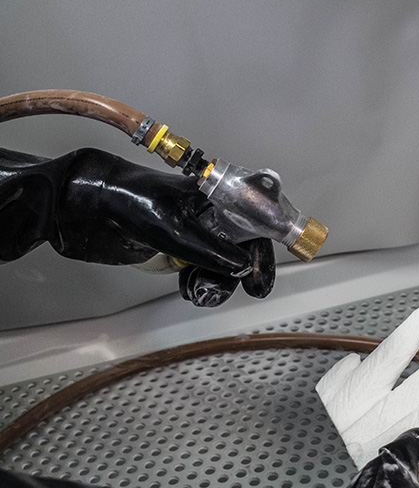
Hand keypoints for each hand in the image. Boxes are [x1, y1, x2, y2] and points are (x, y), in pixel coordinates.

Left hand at [0, 147, 275, 306]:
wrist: (85, 205)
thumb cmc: (128, 201)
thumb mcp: (172, 229)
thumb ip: (210, 250)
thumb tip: (242, 266)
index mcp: (216, 195)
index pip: (255, 219)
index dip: (265, 246)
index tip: (263, 274)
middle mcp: (211, 211)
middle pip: (244, 243)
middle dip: (244, 269)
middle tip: (249, 289)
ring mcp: (196, 229)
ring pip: (223, 259)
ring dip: (219, 280)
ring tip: (203, 292)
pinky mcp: (180, 244)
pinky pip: (202, 266)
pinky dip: (201, 281)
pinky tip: (191, 289)